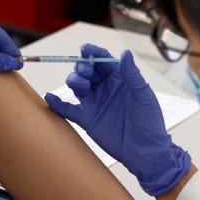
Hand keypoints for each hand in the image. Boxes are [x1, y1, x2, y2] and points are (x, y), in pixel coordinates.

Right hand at [44, 44, 190, 195]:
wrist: (145, 150)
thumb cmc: (150, 121)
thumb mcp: (143, 95)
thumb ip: (132, 75)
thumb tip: (124, 53)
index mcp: (119, 79)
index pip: (103, 60)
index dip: (93, 52)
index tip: (84, 49)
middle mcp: (105, 88)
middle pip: (87, 70)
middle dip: (83, 66)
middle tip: (86, 71)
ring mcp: (95, 103)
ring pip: (77, 86)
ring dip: (75, 80)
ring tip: (82, 85)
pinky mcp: (87, 118)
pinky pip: (69, 109)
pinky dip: (57, 104)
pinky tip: (50, 97)